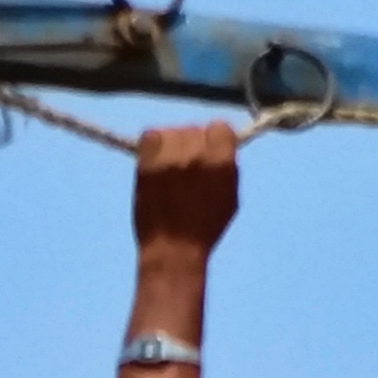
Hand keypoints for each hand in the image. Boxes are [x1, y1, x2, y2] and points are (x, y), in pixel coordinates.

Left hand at [131, 123, 238, 259]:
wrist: (173, 250)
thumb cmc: (204, 229)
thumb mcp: (229, 198)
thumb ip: (227, 167)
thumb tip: (221, 145)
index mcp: (221, 163)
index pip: (220, 126)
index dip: (215, 138)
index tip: (210, 149)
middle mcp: (196, 156)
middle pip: (194, 128)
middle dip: (193, 143)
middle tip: (187, 164)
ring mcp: (170, 159)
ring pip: (172, 130)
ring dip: (172, 143)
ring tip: (171, 165)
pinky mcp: (147, 165)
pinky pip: (150, 135)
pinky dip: (153, 144)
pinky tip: (156, 160)